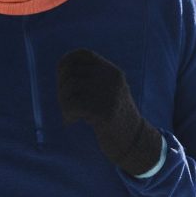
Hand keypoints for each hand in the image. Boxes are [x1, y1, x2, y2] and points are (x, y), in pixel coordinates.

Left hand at [56, 48, 162, 176]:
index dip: (67, 60)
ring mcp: (109, 94)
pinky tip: (71, 121)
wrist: (134, 142)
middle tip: (66, 103)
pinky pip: (72, 104)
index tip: (61, 75)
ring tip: (68, 114)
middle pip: (72, 71)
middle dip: (62, 87)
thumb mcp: (109, 94)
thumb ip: (93, 80)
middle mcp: (112, 79)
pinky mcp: (104, 112)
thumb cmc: (115, 120)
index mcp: (113, 72)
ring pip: (70, 86)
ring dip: (63, 102)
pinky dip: (67, 113)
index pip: (84, 54)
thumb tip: (63, 68)